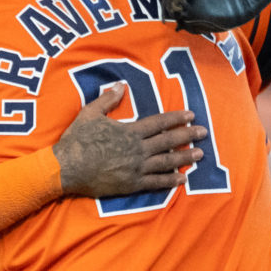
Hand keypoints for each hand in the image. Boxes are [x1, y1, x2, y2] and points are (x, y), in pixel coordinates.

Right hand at [54, 83, 206, 196]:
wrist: (67, 168)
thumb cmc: (76, 140)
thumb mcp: (89, 113)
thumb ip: (107, 100)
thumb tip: (120, 85)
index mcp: (129, 131)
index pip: (159, 123)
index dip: (176, 119)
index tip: (191, 116)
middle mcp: (137, 149)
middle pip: (168, 141)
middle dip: (188, 136)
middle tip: (204, 133)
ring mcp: (136, 168)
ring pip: (166, 161)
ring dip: (185, 157)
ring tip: (200, 154)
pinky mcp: (131, 184)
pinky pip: (155, 182)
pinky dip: (170, 180)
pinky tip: (182, 178)